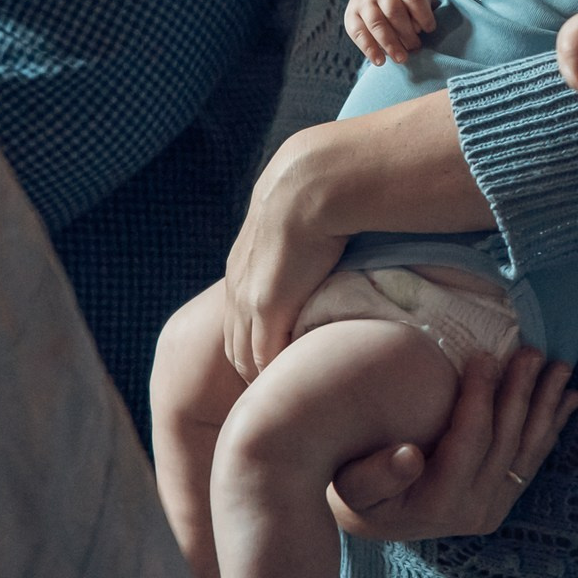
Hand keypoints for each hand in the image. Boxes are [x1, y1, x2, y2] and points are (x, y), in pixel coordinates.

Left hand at [223, 127, 353, 377]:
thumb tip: (342, 242)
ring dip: (265, 375)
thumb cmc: (325, 189)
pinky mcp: (266, 308)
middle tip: (286, 388)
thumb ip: (310, 235)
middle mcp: (238, 281)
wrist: (316, 182)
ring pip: (245, 355)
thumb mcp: (305, 216)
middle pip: (235, 341)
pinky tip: (297, 389)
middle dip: (255, 365)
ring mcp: (248, 297)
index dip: (259, 338)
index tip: (285, 356)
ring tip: (293, 394)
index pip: (241, 315)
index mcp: (245, 260)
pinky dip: (275, 377)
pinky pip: (262, 358)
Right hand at [327, 349, 577, 540]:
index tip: (484, 356)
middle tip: (531, 352)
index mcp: (438, 505)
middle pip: (506, 443)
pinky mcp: (502, 501)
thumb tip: (409, 456)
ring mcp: (492, 509)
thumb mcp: (351, 486)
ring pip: (528, 452)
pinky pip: (532, 460)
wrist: (374, 520)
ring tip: (560, 368)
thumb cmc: (356, 492)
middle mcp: (473, 513)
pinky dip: (552, 427)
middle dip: (521, 393)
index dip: (479, 397)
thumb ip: (375, 475)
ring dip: (546, 406)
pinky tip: (568, 399)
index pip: (469, 441)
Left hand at [346, 0, 444, 65]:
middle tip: (403, 59)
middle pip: (377, 23)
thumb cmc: (382, 17)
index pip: (358, 31)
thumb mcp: (374, 29)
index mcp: (354, 13)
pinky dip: (422, 16)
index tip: (380, 63)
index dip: (369, 48)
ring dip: (406, 32)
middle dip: (390, 43)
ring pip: (395, 12)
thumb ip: (381, 43)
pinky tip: (428, 29)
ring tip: (415, 46)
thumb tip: (398, 57)